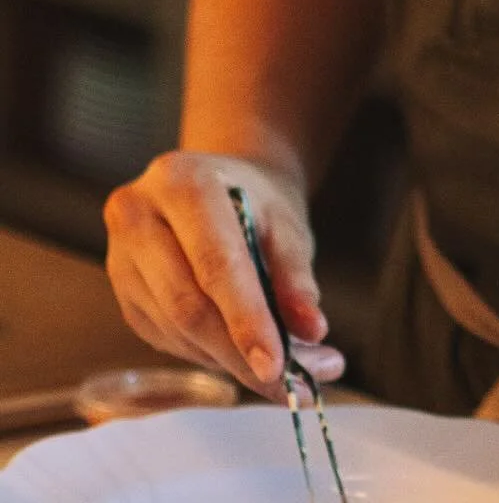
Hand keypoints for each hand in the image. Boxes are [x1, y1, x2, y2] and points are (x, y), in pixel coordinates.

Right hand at [104, 150, 344, 399]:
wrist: (221, 184)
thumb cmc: (256, 200)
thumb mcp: (285, 223)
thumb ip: (296, 275)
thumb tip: (311, 331)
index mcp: (180, 181)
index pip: (215, 264)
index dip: (247, 320)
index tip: (278, 365)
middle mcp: (137, 216)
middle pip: (188, 305)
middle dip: (241, 353)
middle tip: (294, 384)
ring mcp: (121, 258)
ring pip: (176, 330)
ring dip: (230, 361)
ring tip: (286, 373)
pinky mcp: (124, 294)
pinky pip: (168, 338)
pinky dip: (210, 355)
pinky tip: (243, 355)